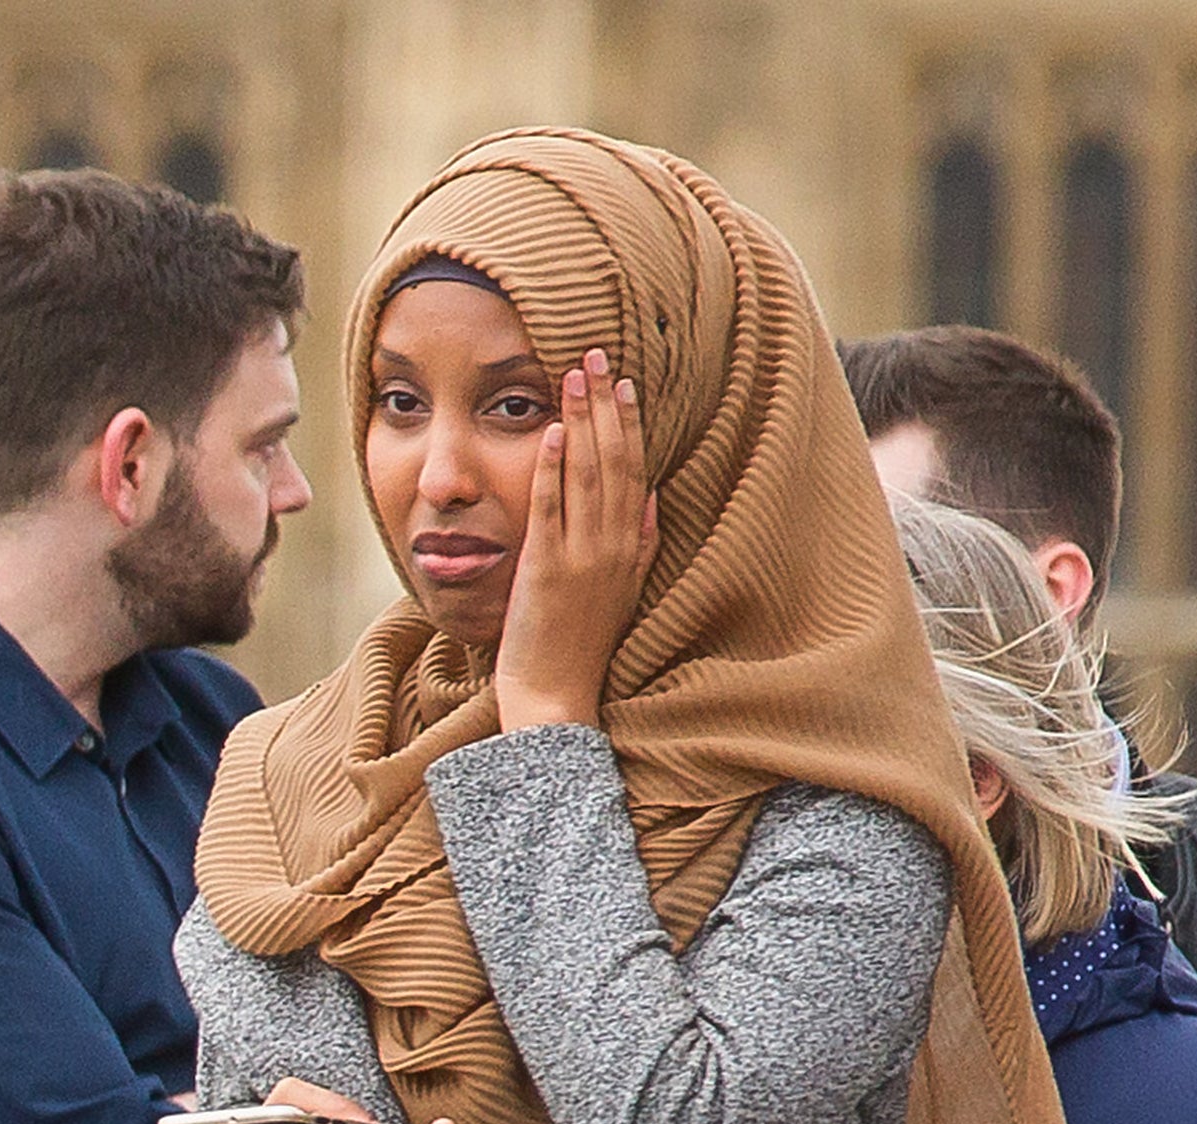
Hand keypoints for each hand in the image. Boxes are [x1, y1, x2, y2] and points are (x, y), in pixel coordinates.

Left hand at [494, 348, 657, 730]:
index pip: (633, 471)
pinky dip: (552, 469)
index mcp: (630, 548)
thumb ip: (639, 543)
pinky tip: (551, 431)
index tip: (624, 382)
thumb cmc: (581, 645)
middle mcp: (612, 547)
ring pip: (587, 476)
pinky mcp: (547, 570)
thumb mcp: (623, 590)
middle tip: (595, 355)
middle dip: (605, 406)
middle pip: (613, 462)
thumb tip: (649, 497)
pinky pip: (552, 509)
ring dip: (581, 422)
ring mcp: (582, 557)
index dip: (629, 424)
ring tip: (574, 376)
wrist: (557, 695)